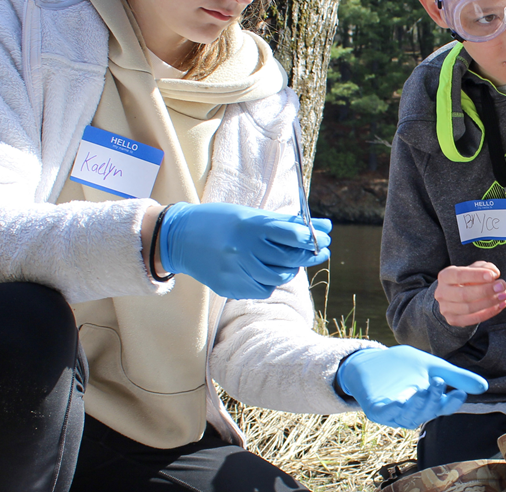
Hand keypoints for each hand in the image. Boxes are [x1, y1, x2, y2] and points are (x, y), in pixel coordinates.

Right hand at [158, 202, 331, 298]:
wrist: (180, 237)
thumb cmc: (222, 221)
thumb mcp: (253, 216)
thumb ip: (289, 223)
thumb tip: (326, 227)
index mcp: (250, 227)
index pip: (294, 235)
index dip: (313, 239)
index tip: (323, 239)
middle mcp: (243, 249)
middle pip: (290, 259)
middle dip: (309, 256)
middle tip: (318, 251)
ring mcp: (235, 270)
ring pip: (279, 278)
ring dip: (290, 271)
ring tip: (289, 262)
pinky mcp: (228, 286)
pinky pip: (262, 290)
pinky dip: (270, 282)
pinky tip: (265, 271)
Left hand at [336, 346, 488, 427]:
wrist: (370, 360)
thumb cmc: (403, 366)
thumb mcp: (432, 367)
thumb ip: (456, 376)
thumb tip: (483, 387)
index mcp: (428, 403)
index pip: (443, 407)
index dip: (452, 403)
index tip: (460, 393)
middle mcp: (413, 412)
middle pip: (428, 412)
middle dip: (434, 399)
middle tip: (439, 382)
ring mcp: (394, 414)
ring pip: (410, 417)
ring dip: (417, 405)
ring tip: (422, 389)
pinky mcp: (376, 410)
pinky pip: (387, 414)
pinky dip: (394, 409)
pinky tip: (401, 400)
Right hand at [434, 261, 505, 326]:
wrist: (455, 296)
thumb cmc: (468, 278)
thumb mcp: (475, 268)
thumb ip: (485, 268)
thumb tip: (494, 273)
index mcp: (445, 276)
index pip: (459, 275)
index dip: (476, 275)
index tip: (493, 276)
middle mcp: (441, 293)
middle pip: (464, 294)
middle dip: (486, 290)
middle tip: (503, 286)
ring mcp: (445, 309)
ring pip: (469, 308)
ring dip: (489, 302)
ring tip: (504, 295)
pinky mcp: (453, 320)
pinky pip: (472, 319)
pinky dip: (488, 313)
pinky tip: (500, 305)